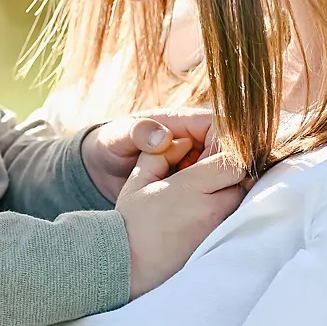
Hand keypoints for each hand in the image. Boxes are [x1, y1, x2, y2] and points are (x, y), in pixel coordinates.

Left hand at [82, 111, 215, 202]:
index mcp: (181, 120)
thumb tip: (165, 138)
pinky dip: (208, 193)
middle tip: (202, 186)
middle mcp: (193, 138)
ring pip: (220, 168)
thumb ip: (139, 133)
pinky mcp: (190, 178)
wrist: (100, 169)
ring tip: (196, 196)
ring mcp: (193, 159)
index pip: (219, 125)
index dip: (222, 145)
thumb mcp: (118, 136)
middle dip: (221, 168)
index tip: (210, 167)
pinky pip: (209, 184)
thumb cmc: (109, 146)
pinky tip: (195, 205)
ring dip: (216, 183)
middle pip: (227, 149)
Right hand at [117, 149, 247, 298]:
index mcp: (190, 188)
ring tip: (205, 194)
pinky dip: (226, 213)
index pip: (231, 162)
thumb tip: (182, 142)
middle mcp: (210, 210)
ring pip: (240, 202)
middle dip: (230, 173)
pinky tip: (204, 213)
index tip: (209, 156)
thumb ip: (160, 155)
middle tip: (209, 174)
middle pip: (242, 181)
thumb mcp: (138, 181)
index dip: (224, 153)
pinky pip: (233, 222)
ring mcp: (216, 231)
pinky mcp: (217, 246)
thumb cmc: (129, 223)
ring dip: (230, 193)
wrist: (126, 266)